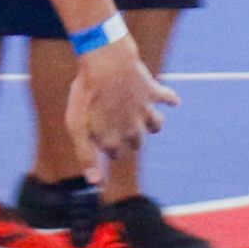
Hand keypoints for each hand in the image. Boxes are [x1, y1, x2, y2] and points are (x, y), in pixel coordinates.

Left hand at [65, 37, 178, 185]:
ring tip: (140, 117)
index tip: (101, 140)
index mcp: (115, 139)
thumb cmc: (86, 96)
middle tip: (119, 128)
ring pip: (157, 125)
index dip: (108, 149)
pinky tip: (171, 100)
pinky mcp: (154, 91)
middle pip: (137, 142)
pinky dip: (170, 99)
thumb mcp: (77, 128)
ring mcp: (146, 110)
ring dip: (151, 124)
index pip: (117, 155)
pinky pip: (168, 98)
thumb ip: (86, 156)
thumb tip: (95, 182)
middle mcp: (134, 128)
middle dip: (129, 140)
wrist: (106, 65)